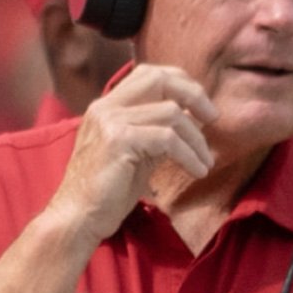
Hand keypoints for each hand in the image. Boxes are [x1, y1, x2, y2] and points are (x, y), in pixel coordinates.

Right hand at [48, 64, 218, 241]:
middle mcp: (106, 107)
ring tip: (205, 162)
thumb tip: (195, 117)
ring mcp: (110, 121)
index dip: (181, 82)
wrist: (78, 218)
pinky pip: (168, 139)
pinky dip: (189, 155)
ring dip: (196, 139)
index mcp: (107, 106)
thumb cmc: (108, 192)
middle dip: (194, 95)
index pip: (149, 73)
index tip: (201, 107)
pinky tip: (197, 171)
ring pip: (171, 113)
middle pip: (160, 79)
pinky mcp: (118, 141)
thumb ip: (159, 131)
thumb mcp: (138, 153)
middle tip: (213, 119)